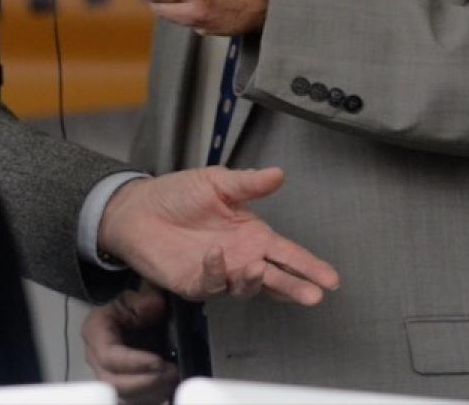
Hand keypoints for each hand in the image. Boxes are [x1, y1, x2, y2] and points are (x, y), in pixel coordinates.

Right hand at [82, 283, 178, 404]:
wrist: (136, 319)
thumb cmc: (133, 309)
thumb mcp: (138, 297)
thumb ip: (145, 300)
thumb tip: (154, 307)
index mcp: (96, 333)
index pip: (109, 356)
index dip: (134, 363)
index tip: (159, 362)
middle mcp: (96, 359)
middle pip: (114, 383)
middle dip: (146, 382)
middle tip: (171, 373)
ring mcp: (107, 376)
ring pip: (124, 397)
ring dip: (151, 393)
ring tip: (173, 380)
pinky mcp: (121, 388)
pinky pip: (133, 402)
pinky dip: (151, 398)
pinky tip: (167, 390)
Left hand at [97, 166, 338, 303]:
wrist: (138, 207)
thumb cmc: (177, 194)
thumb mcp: (216, 182)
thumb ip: (248, 183)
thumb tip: (278, 173)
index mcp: (252, 235)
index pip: (287, 254)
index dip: (309, 266)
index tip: (331, 279)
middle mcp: (241, 258)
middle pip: (275, 278)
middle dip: (295, 287)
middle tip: (313, 295)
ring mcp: (219, 273)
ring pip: (245, 287)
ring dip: (256, 282)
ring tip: (261, 271)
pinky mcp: (194, 282)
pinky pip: (210, 284)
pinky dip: (216, 273)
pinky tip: (216, 257)